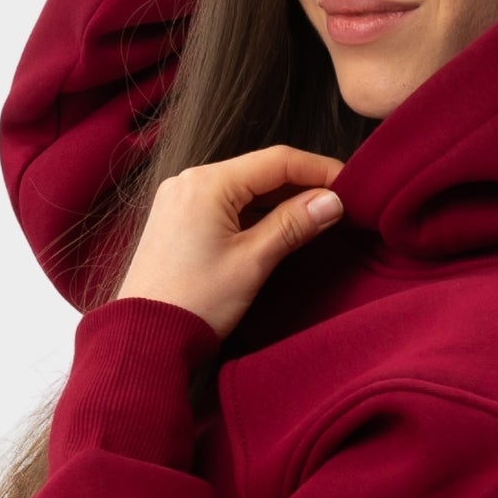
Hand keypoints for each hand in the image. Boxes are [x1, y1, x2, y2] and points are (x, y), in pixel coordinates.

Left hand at [113, 146, 345, 341]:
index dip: (320, 169)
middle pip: (260, 171)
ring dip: (280, 200)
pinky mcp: (177, 220)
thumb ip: (293, 225)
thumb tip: (333, 201)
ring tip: (317, 217)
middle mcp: (189, 181)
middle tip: (341, 203)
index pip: (277, 160)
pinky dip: (255, 213)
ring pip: (243, 188)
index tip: (353, 184)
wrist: (144, 337)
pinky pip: (225, 204)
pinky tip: (279, 228)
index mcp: (207, 183)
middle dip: (302, 184)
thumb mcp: (252, 262)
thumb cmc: (194, 302)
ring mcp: (180, 200)